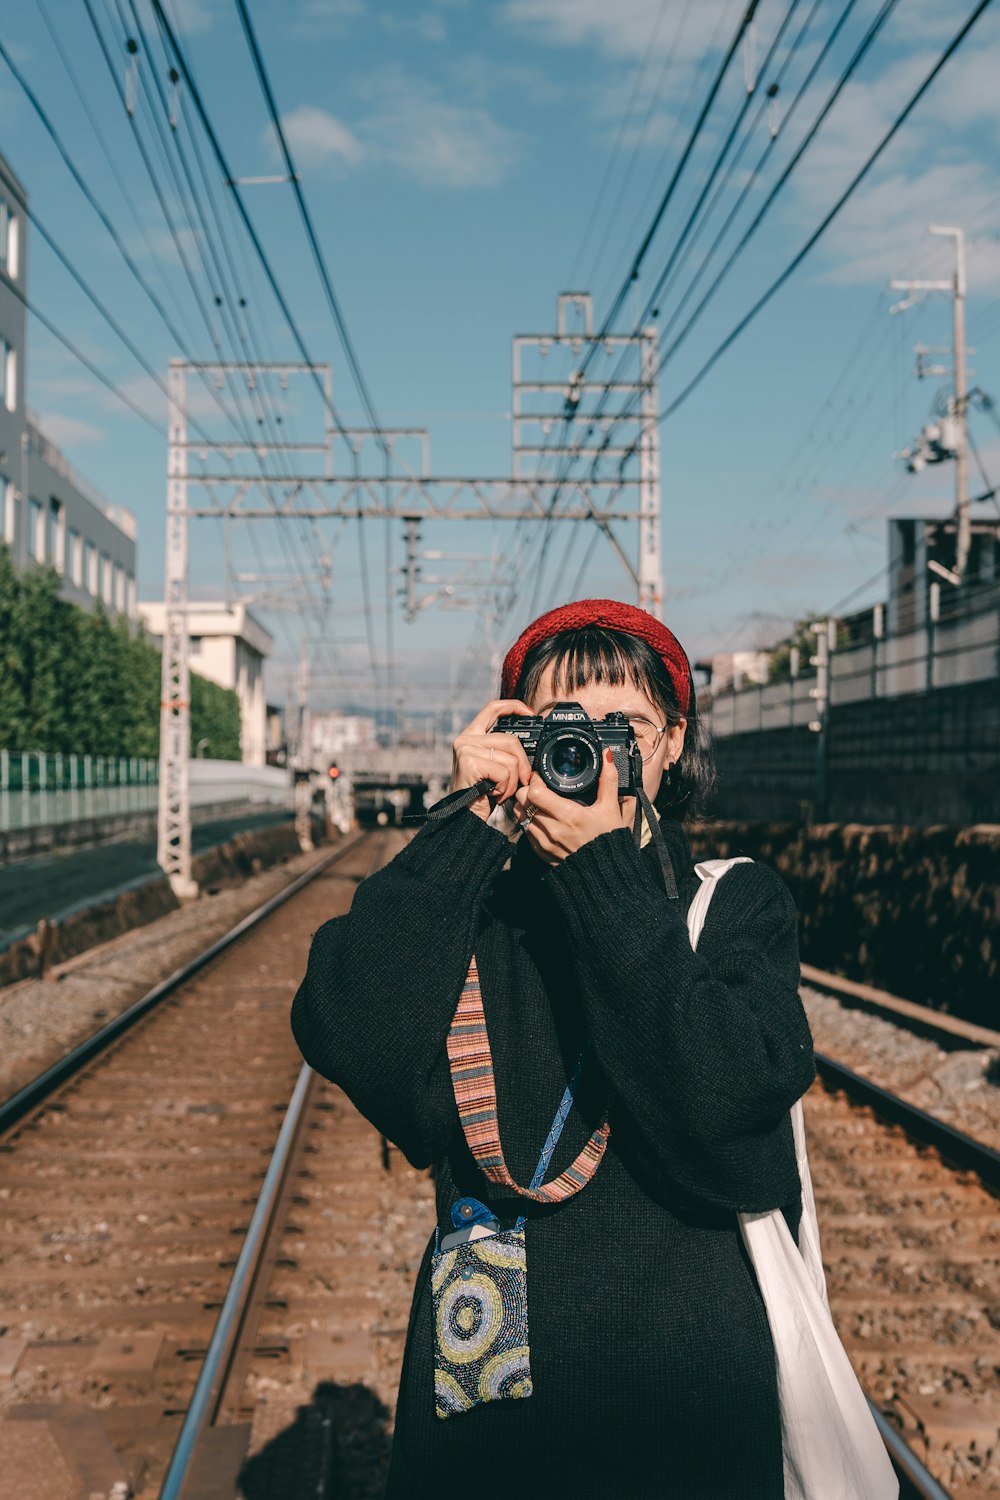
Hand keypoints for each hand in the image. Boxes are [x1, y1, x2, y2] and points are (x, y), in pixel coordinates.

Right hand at [450, 699, 534, 821]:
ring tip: (499, 791)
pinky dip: (505, 788)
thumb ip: (503, 751)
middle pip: (510, 740)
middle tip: (522, 781)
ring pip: (510, 759)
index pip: (492, 708)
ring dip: (512, 782)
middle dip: (523, 764)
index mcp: (471, 735)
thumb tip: (529, 747)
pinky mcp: (469, 763)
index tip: (530, 712)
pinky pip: (504, 772)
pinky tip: (492, 795)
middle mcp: (465, 739)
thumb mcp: (493, 767)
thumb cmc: (480, 795)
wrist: (462, 817)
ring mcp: (466, 750)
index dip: (513, 706)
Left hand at [512, 751, 629, 865]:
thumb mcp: (611, 808)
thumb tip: (607, 756)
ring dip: (526, 806)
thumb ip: (608, 779)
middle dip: (528, 790)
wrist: (604, 873)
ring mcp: (545, 842)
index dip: (535, 781)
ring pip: (520, 816)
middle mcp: (553, 830)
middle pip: (522, 802)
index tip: (542, 778)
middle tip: (538, 788)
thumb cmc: (608, 840)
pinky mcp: (541, 852)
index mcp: (569, 815)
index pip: (534, 793)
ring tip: (539, 802)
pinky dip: (529, 822)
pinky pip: (525, 831)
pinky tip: (541, 818)